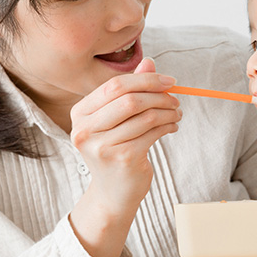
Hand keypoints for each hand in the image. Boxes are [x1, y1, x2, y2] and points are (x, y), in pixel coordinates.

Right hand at [67, 58, 181, 256]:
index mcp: (80, 114)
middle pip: (129, 99)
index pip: (114, 86)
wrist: (113, 193)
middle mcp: (85, 130)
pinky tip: (172, 126)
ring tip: (176, 113)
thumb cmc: (115, 150)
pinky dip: (168, 125)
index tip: (169, 80)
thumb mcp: (118, 119)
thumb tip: (149, 62)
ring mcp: (102, 146)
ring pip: (145, 116)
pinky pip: (152, 132)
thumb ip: (130, 90)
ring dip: (168, 111)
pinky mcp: (122, 159)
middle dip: (158, 94)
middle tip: (176, 97)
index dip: (145, 80)